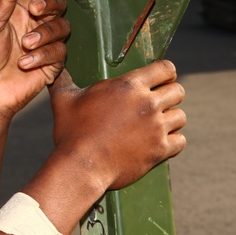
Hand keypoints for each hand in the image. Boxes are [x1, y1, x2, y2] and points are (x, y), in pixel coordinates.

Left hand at [0, 0, 69, 120]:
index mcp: (18, 13)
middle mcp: (34, 27)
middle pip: (58, 6)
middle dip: (51, 5)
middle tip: (37, 11)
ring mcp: (44, 46)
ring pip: (62, 28)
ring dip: (44, 35)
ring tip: (24, 45)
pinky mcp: (51, 65)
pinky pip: (59, 52)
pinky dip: (43, 55)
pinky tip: (25, 63)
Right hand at [48, 60, 186, 190]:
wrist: (81, 166)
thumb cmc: (72, 132)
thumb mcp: (64, 100)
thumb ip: (63, 80)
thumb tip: (54, 68)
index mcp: (129, 85)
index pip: (166, 69)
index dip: (166, 73)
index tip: (161, 80)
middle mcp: (147, 103)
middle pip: (178, 91)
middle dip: (170, 96)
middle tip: (158, 104)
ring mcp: (156, 127)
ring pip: (181, 117)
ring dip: (171, 120)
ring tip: (159, 125)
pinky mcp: (159, 150)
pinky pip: (181, 141)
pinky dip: (174, 142)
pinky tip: (162, 143)